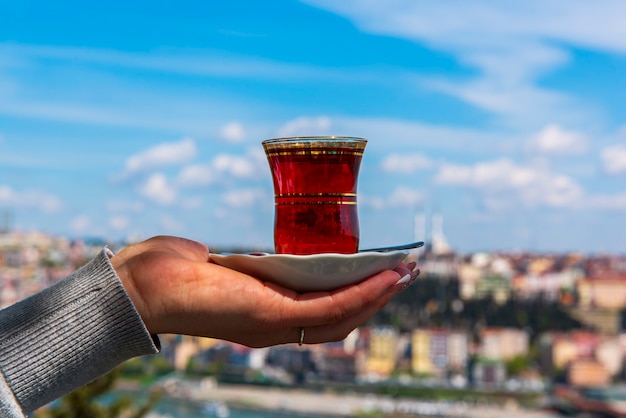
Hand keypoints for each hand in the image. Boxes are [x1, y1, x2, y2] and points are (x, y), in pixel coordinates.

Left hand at [111, 236, 418, 347]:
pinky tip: (382, 277)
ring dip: (378, 295)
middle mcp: (277, 327)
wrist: (143, 284)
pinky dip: (361, 294)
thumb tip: (258, 257)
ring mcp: (276, 324)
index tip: (381, 275)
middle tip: (406, 272)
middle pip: (342, 320)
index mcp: (269, 315)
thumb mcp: (227, 266)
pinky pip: (328, 309)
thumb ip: (250, 266)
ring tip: (405, 272)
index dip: (357, 298)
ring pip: (343, 317)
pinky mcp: (272, 315)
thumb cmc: (176, 271)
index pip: (324, 314)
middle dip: (378, 297)